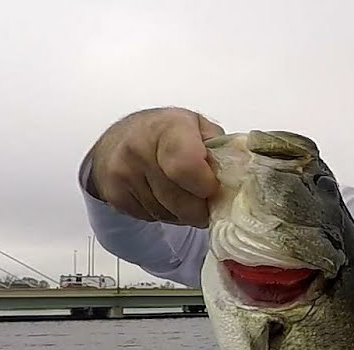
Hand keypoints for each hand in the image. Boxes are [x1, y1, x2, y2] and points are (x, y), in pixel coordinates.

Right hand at [85, 107, 225, 226]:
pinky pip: (150, 219)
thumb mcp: (199, 128)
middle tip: (202, 196)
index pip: (187, 167)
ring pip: (167, 215)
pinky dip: (162, 214)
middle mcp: (140, 147)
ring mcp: (123, 172)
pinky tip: (161, 195)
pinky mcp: (113, 194)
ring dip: (181, 213)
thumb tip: (240, 178)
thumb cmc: (166, 132)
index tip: (212, 187)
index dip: (206, 186)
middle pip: (182, 203)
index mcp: (169, 127)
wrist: (120, 139)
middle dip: (199, 208)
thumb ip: (220, 150)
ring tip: (180, 192)